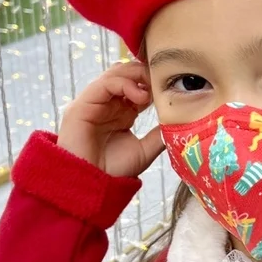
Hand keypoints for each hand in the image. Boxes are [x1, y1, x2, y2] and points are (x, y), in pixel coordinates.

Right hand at [57, 60, 164, 177]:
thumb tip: (179, 123)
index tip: (170, 85)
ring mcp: (94, 103)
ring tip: (152, 88)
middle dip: (145, 73)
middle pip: (126, 74)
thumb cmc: (113, 172)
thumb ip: (157, 135)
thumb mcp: (143, 151)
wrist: (91, 187)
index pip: (137, 85)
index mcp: (121, 112)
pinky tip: (140, 96)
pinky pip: (105, 83)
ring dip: (136, 75)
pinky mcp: (82, 105)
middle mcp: (107, 104)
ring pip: (115, 73)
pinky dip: (124, 84)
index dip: (153, 81)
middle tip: (162, 80)